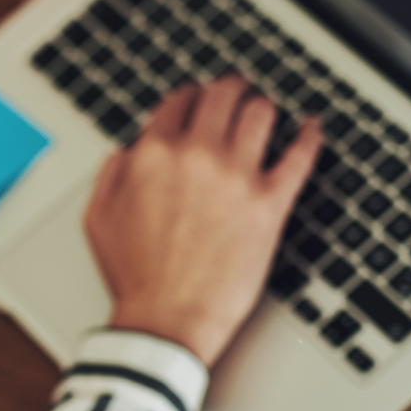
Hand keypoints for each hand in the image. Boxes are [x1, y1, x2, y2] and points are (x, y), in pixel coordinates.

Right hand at [84, 77, 320, 365]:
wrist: (167, 320)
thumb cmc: (134, 277)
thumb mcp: (99, 218)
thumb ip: (110, 175)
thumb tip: (125, 152)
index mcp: (152, 155)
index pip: (179, 102)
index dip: (190, 96)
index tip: (197, 100)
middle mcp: (196, 156)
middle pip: (222, 96)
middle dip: (229, 90)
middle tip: (236, 92)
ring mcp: (237, 178)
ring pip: (261, 114)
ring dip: (262, 107)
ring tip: (266, 111)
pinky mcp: (270, 204)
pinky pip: (300, 155)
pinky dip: (310, 135)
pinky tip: (312, 128)